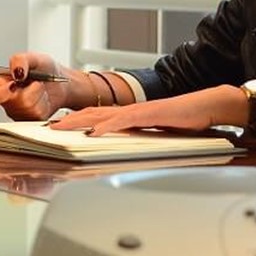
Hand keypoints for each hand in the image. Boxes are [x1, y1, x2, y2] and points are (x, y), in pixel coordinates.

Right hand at [0, 52, 71, 120]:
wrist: (62, 82)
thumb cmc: (44, 69)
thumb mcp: (33, 58)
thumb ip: (20, 60)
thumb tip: (16, 71)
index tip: (12, 85)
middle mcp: (7, 102)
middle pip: (14, 103)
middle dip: (29, 89)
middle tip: (33, 81)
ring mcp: (18, 114)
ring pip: (28, 108)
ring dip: (38, 95)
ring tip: (39, 88)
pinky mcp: (31, 121)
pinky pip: (37, 115)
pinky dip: (44, 103)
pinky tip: (43, 98)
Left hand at [50, 85, 239, 135]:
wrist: (208, 107)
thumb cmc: (186, 121)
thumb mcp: (155, 133)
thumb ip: (138, 137)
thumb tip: (122, 148)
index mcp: (129, 116)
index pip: (96, 118)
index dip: (75, 121)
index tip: (58, 128)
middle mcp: (129, 110)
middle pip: (91, 114)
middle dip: (68, 121)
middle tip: (47, 128)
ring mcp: (138, 110)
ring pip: (101, 115)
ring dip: (78, 121)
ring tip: (59, 128)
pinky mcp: (149, 114)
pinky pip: (124, 121)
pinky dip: (107, 126)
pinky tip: (94, 132)